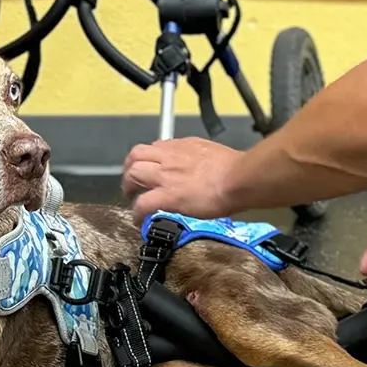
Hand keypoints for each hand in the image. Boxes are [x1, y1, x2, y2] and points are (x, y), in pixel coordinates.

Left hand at [121, 137, 239, 219]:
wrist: (238, 178)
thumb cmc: (235, 168)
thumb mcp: (212, 151)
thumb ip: (199, 155)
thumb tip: (198, 164)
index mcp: (181, 146)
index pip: (156, 147)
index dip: (149, 158)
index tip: (151, 167)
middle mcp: (169, 157)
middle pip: (136, 155)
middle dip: (130, 168)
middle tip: (132, 180)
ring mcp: (165, 176)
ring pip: (133, 174)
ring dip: (128, 186)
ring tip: (132, 198)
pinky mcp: (166, 196)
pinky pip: (142, 204)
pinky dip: (137, 212)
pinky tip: (138, 220)